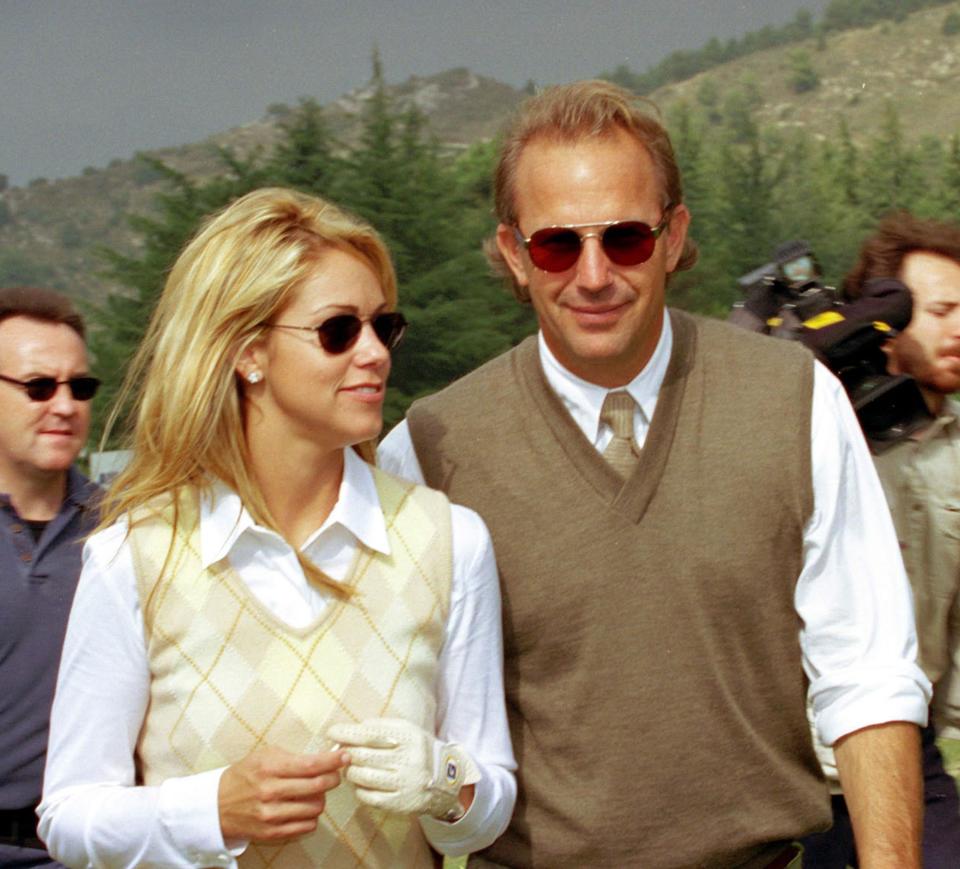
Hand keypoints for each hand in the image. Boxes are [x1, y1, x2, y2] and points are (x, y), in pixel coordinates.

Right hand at [218, 745, 349, 842]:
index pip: (311, 765)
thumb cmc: (245, 776)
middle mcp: (270, 792)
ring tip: (314, 793)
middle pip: (317, 787)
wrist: (216, 806)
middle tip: (334, 775)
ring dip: (321, 798)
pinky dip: (311, 816)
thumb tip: (325, 757)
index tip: (345, 757)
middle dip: (333, 779)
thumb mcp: (265, 756)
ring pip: (315, 808)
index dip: (332, 761)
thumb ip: (294, 757)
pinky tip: (304, 808)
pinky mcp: (271, 833)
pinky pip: (307, 826)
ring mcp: (271, 815)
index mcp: (269, 767)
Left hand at [327, 718, 479, 820]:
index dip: (348, 733)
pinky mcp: (399, 803)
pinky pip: (368, 796)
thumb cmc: (416, 750)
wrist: (444, 779)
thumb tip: (353, 729)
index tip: (333, 732)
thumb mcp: (406, 731)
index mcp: (409, 738)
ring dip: (351, 771)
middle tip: (339, 751)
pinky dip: (359, 789)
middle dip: (346, 752)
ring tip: (352, 767)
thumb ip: (381, 726)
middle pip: (364, 755)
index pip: (370, 734)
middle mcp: (408, 760)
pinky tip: (362, 783)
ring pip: (363, 776)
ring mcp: (403, 783)